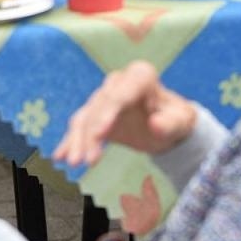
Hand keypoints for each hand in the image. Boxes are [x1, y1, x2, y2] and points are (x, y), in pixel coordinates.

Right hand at [52, 61, 197, 168]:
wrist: (167, 124)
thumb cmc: (176, 119)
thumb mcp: (181, 122)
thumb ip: (170, 123)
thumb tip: (155, 125)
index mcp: (140, 76)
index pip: (120, 94)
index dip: (108, 113)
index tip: (101, 134)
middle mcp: (118, 82)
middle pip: (99, 108)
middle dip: (91, 134)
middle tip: (88, 160)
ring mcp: (103, 98)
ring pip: (85, 118)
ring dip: (77, 141)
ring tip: (74, 163)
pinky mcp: (94, 114)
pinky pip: (78, 127)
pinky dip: (69, 141)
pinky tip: (59, 156)